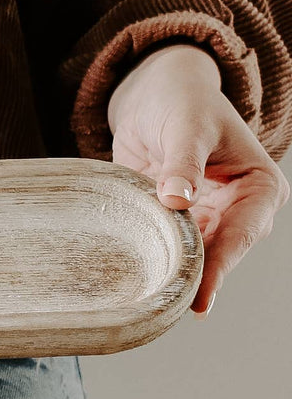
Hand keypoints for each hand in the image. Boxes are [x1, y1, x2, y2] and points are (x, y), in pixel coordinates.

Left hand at [106, 42, 289, 316]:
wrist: (155, 93)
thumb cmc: (183, 102)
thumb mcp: (187, 126)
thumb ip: (183, 163)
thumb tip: (176, 200)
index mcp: (260, 187)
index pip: (241, 234)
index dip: (220, 266)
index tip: (200, 297)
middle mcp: (239, 209)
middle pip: (219, 253)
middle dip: (195, 277)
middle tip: (168, 305)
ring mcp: (207, 217)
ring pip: (194, 254)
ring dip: (173, 271)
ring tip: (152, 301)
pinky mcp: (175, 218)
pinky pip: (167, 243)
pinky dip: (154, 256)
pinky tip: (137, 277)